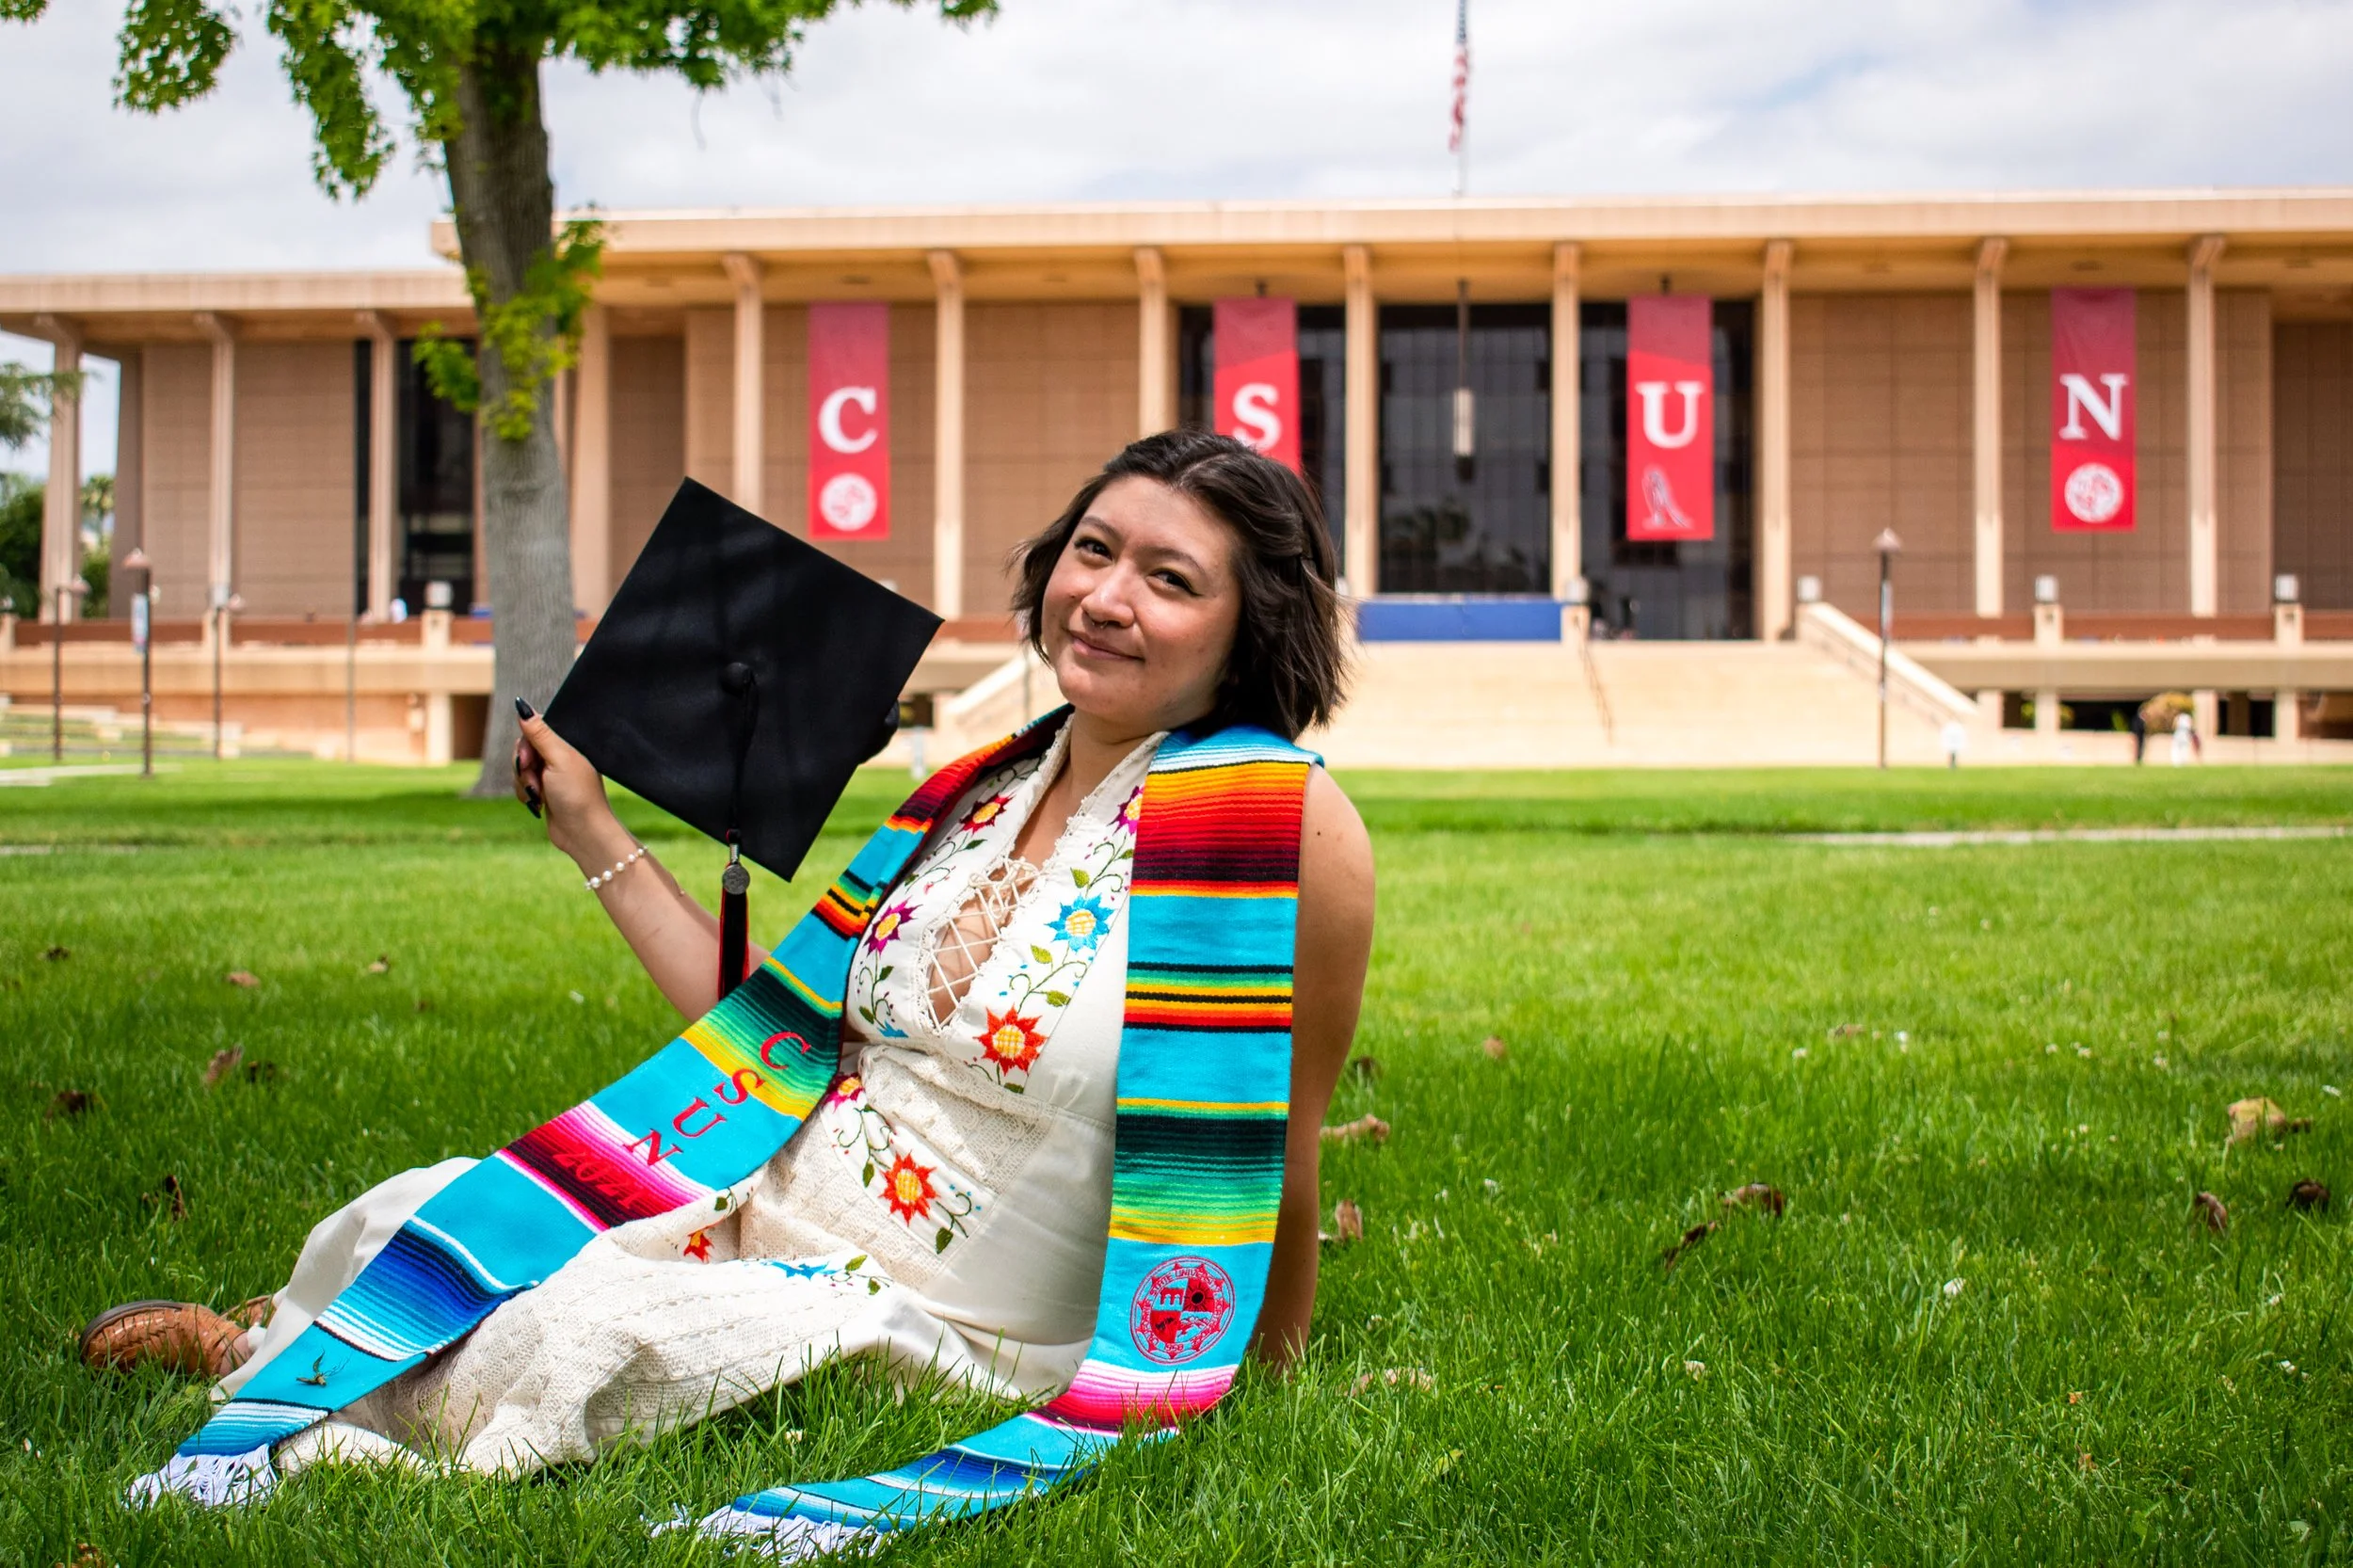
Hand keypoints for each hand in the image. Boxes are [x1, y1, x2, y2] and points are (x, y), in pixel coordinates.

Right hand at [513, 701, 625, 867]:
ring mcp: (551, 773)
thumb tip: (522, 706)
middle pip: (523, 749)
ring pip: (520, 768)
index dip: (525, 744)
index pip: (534, 729)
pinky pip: (521, 784)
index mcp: (568, 743)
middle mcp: (559, 755)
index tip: (529, 759)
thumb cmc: (577, 795)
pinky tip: (538, 804)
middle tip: (536, 781)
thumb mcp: (558, 759)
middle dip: (523, 767)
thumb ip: (540, 733)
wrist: (582, 833)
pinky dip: (525, 795)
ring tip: (540, 796)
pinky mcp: (544, 790)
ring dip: (524, 783)